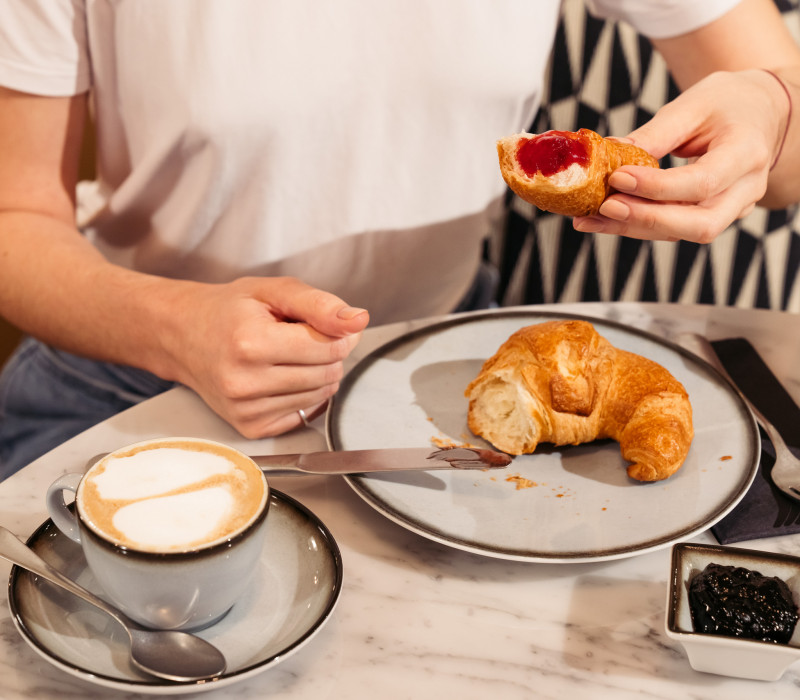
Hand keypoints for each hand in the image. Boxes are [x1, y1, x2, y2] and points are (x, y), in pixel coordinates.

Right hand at [159, 276, 368, 437]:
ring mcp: (246, 410)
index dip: (338, 332)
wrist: (182, 336)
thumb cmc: (228, 311)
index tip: (323, 322)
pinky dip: (303, 394)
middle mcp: (245, 382)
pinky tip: (279, 376)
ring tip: (285, 355)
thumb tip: (358, 321)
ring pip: (320, 395)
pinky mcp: (250, 427)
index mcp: (251, 342)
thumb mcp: (273, 291)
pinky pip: (303, 413)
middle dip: (327, 352)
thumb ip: (320, 304)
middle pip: (328, 373)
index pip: (330, 347)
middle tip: (299, 337)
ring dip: (316, 373)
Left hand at [572, 70, 786, 241]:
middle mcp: (745, 189)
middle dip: (647, 220)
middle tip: (604, 208)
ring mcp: (732, 208)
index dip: (658, 187)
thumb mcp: (694, 104)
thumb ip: (655, 133)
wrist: (760, 112)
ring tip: (588, 219)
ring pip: (682, 234)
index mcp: (747, 153)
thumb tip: (610, 151)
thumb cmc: (730, 103)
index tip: (618, 178)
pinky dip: (635, 226)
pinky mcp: (711, 216)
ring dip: (632, 229)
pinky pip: (673, 229)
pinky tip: (600, 220)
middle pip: (700, 224)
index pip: (703, 182)